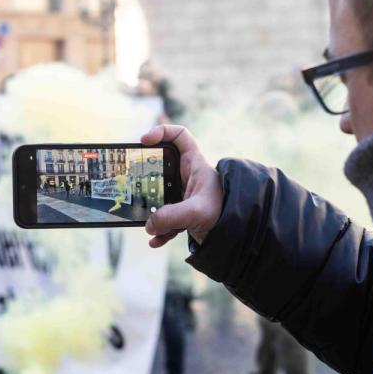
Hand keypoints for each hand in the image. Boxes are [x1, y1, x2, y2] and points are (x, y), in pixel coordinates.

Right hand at [141, 125, 222, 247]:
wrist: (238, 237)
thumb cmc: (225, 214)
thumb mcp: (196, 212)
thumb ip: (170, 216)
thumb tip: (149, 225)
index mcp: (194, 165)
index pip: (180, 136)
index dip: (162, 132)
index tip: (144, 141)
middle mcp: (187, 177)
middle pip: (160, 167)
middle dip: (146, 177)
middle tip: (135, 184)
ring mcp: (183, 196)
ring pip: (159, 197)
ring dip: (152, 212)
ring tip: (148, 223)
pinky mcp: (183, 215)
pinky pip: (164, 220)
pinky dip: (159, 231)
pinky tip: (155, 241)